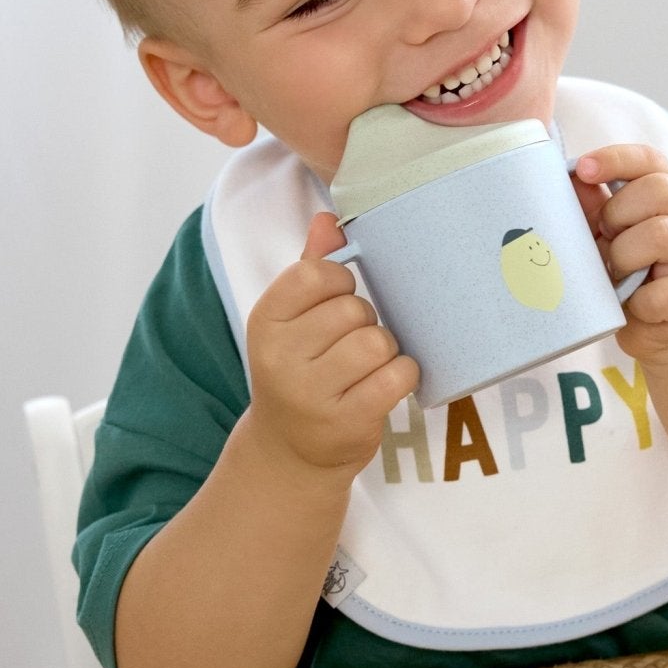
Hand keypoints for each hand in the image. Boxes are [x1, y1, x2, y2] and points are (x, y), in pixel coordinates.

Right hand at [245, 212, 418, 479]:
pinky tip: (386, 383)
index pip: (314, 274)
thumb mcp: (293, 321)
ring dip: (386, 350)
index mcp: (265, 322)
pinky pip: (396, 376)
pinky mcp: (345, 423)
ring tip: (369, 366)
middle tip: (354, 343)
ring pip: (377, 342)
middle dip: (367, 321)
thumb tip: (329, 218)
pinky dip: (402, 375)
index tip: (338, 302)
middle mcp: (280, 358)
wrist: (291, 450)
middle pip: (353, 309)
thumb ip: (312, 268)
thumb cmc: (301, 371)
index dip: (340, 283)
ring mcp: (311, 394)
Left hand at [572, 146, 667, 362]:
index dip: (615, 158)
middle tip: (606, 240)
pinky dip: (636, 301)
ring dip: (625, 256)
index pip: (649, 160)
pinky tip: (635, 304)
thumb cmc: (636, 278)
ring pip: (660, 233)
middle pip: (658, 189)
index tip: (581, 168)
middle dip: (618, 214)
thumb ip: (594, 208)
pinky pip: (658, 291)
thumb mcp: (611, 238)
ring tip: (619, 275)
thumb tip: (570, 178)